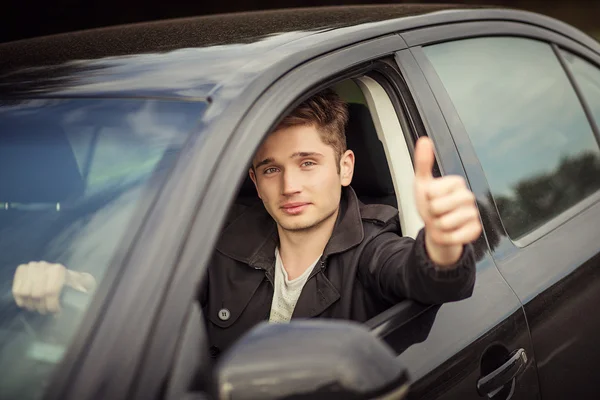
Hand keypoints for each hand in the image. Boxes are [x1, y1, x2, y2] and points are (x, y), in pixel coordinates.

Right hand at [12, 261, 95, 313]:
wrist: (62, 272)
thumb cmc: (72, 282)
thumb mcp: (81, 286)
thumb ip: (82, 291)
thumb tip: (83, 299)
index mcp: (59, 270)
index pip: (50, 292)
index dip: (52, 306)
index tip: (56, 312)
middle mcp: (44, 266)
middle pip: (37, 294)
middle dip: (42, 307)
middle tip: (46, 311)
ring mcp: (32, 266)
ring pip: (25, 292)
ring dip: (31, 304)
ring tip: (38, 308)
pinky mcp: (22, 269)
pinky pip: (17, 289)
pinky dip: (21, 299)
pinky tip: (27, 304)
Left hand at [413, 137, 481, 266]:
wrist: (436, 227)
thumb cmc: (430, 203)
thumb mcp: (423, 183)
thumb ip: (423, 162)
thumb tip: (424, 140)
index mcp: (456, 182)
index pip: (432, 192)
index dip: (426, 198)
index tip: (431, 198)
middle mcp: (468, 196)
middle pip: (438, 207)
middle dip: (431, 213)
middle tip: (435, 211)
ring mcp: (474, 214)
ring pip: (444, 223)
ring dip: (437, 226)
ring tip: (441, 221)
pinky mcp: (476, 230)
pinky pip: (453, 237)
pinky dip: (445, 237)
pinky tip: (449, 232)